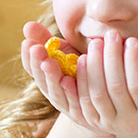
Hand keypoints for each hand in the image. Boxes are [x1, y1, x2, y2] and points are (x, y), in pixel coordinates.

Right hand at [18, 21, 110, 137]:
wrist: (111, 93)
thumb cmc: (85, 67)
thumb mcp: (65, 52)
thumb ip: (47, 39)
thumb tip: (27, 25)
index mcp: (47, 76)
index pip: (32, 68)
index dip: (27, 56)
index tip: (27, 42)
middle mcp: (54, 91)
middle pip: (41, 80)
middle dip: (37, 64)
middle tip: (36, 49)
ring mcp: (66, 105)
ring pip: (55, 92)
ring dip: (51, 77)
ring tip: (49, 62)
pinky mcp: (81, 113)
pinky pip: (74, 103)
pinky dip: (69, 92)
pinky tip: (67, 80)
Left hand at [59, 30, 137, 137]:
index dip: (134, 63)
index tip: (132, 40)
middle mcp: (129, 120)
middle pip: (116, 88)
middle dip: (112, 58)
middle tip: (112, 35)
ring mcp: (109, 122)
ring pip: (97, 94)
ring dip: (94, 66)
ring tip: (96, 43)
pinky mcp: (93, 121)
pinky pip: (82, 101)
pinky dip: (80, 81)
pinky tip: (81, 59)